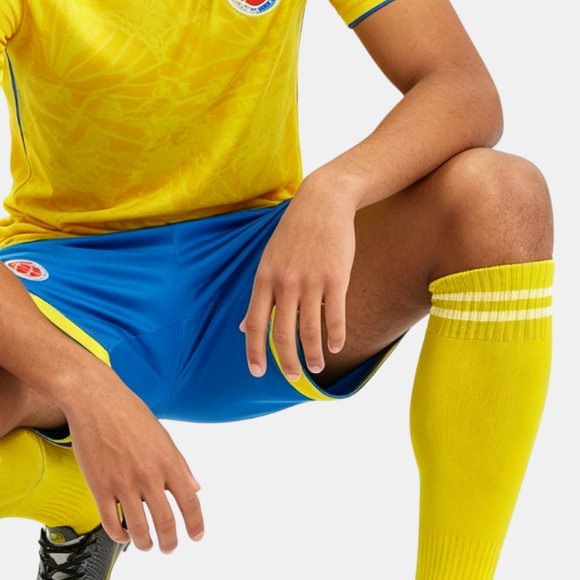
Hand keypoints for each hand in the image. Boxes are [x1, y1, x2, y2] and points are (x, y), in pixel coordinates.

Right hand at [63, 368, 202, 553]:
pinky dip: (119, 535)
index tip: (196, 536)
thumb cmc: (128, 412)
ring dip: (145, 543)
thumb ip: (180, 464)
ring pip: (138, 529)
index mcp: (168, 461)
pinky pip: (110, 523)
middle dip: (170, 543)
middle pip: (166, 523)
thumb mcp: (163, 436)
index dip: (196, 524)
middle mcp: (148, 475)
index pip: (190, 502)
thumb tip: (195, 487)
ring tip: (146, 545)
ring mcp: (122, 482)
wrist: (94, 398)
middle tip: (169, 548)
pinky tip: (122, 535)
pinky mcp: (98, 486)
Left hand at [240, 178, 356, 379]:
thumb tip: (243, 328)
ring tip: (317, 369)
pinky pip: (335, 316)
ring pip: (310, 330)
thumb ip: (259, 295)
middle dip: (287, 362)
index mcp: (265, 278)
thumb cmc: (294, 233)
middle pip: (282, 333)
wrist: (323, 202)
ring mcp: (312, 281)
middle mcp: (285, 283)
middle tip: (293, 378)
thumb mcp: (269, 260)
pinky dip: (335, 336)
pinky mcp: (337, 278)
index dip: (255, 352)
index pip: (255, 323)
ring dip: (314, 355)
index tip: (257, 373)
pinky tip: (336, 347)